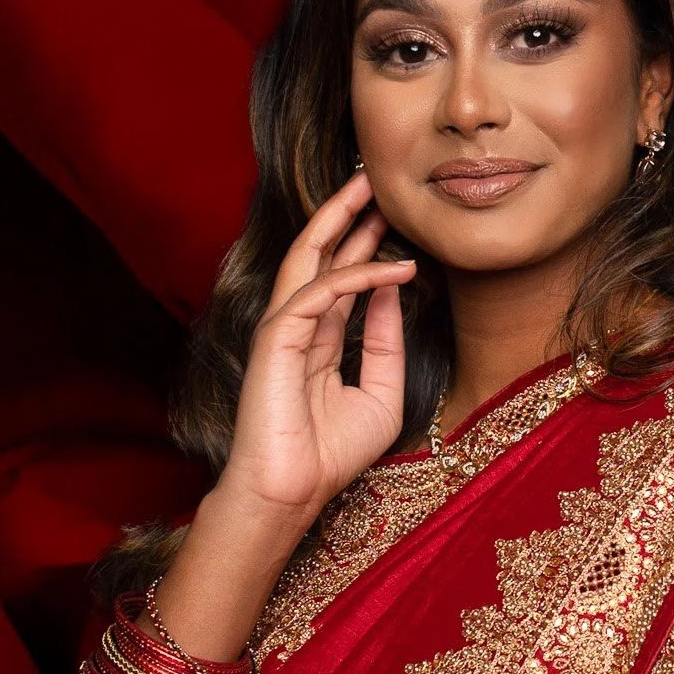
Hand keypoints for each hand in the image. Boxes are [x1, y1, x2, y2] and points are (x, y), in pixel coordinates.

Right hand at [219, 171, 415, 520]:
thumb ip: (388, 345)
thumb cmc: (331, 457)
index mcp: (319, 341)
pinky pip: (320, 293)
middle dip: (346, 215)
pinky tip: (396, 268)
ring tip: (370, 189)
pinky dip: (358, 276)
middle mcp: (298, 327)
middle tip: (376, 180)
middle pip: (320, 255)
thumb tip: (393, 291)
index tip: (395, 220)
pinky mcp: (276, 338)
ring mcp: (283, 329)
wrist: (292, 493)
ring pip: (308, 257)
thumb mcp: (382, 397)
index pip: (341, 280)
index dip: (365, 246)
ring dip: (339, 220)